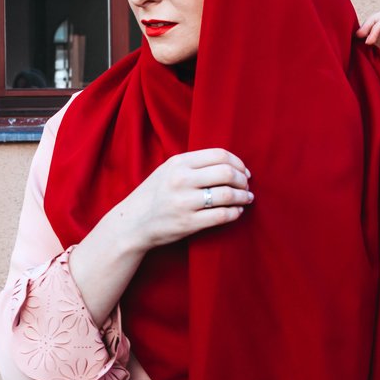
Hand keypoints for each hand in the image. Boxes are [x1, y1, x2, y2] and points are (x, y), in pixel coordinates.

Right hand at [114, 148, 253, 251]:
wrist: (132, 223)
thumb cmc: (154, 195)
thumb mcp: (168, 170)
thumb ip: (194, 164)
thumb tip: (229, 164)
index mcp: (178, 163)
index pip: (219, 155)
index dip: (238, 163)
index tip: (244, 171)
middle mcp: (181, 180)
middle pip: (226, 173)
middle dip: (243, 180)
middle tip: (247, 186)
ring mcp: (184, 202)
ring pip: (227, 195)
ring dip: (243, 197)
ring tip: (247, 198)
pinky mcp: (189, 223)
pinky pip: (222, 216)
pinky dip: (235, 213)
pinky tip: (237, 211)